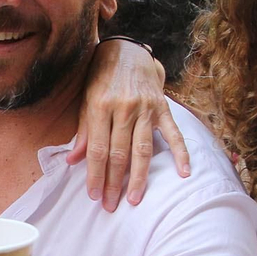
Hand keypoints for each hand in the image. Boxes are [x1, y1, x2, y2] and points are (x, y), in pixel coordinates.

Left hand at [70, 38, 189, 210]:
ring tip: (134, 199)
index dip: (95, 174)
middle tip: (110, 205)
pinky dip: (180, 154)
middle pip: (119, 153)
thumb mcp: (86, 99)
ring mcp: (146, 108)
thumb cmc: (102, 77)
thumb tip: (73, 160)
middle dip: (114, 183)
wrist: (128, 49)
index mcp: (100, 106)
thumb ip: (82, 130)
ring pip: (143, 149)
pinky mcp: (163, 107)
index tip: (94, 195)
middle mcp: (124, 108)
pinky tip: (184, 173)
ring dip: (138, 177)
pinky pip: (173, 133)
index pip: (97, 149)